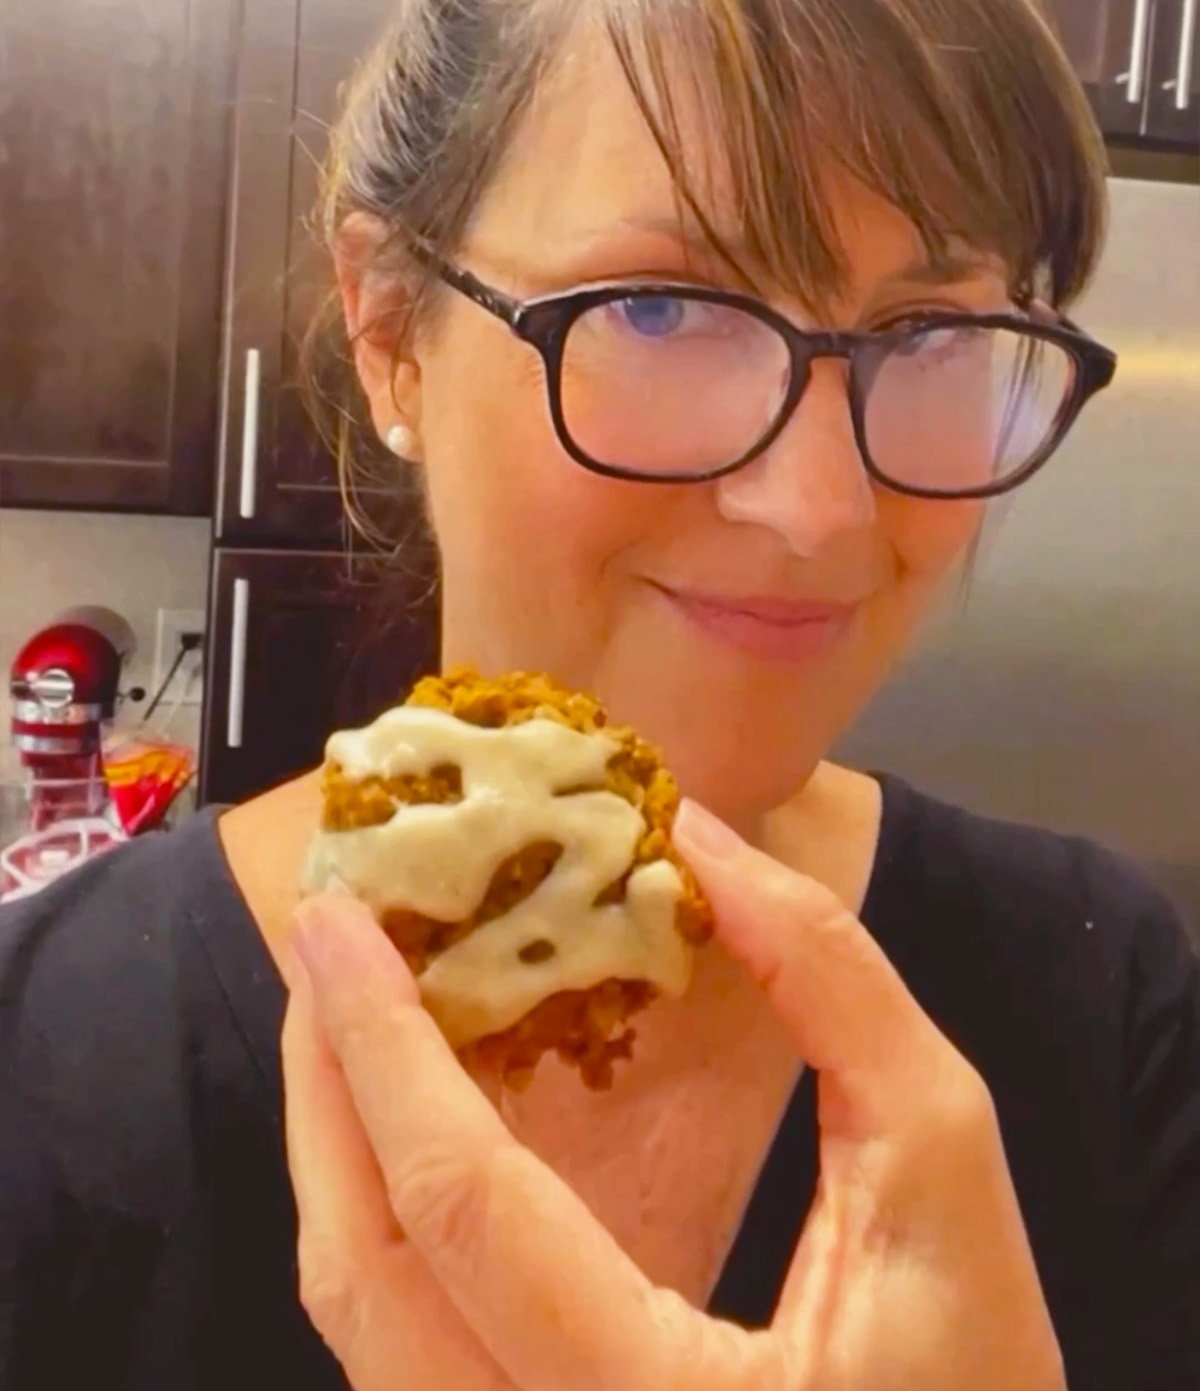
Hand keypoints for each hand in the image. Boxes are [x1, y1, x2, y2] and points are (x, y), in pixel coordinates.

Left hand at [283, 800, 1065, 1390]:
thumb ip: (834, 988)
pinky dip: (380, 1220)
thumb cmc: (975, 1383)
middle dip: (324, 1086)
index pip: (462, 1207)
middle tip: (325, 943)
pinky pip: (401, 1350)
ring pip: (358, 1327)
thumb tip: (705, 843)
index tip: (336, 919)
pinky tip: (404, 1126)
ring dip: (336, 1152)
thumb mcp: (940, 1165)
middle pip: (362, 1275)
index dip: (382, 1046)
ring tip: (346, 1014)